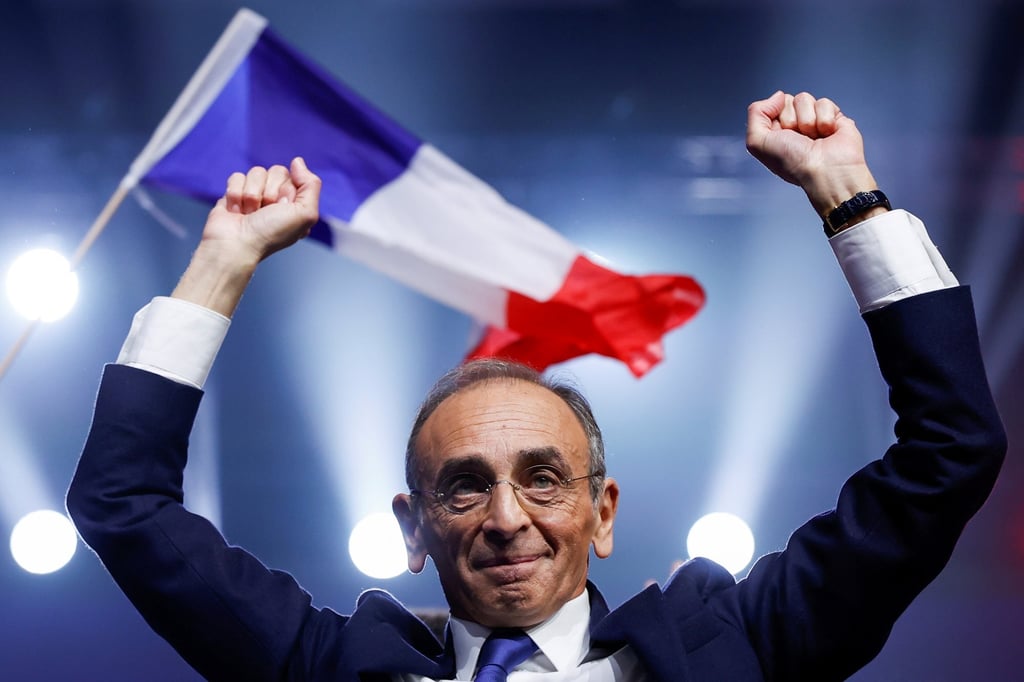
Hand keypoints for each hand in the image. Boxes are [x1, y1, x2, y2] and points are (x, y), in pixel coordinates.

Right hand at [201, 157, 320, 263]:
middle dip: (269, 192)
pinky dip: (235, 194)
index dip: (288, 190)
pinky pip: (237, 176)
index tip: (283, 207)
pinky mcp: (235, 193)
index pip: (296, 176)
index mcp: (296, 203)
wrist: (236, 244)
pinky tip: (236, 211)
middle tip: (266, 211)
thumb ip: (311, 185)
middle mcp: (277, 199)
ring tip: (250, 214)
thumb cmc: (271, 233)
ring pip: (256, 172)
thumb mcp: (306, 213)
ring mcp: (255, 195)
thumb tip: (297, 161)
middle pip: (276, 170)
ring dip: (252, 195)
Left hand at [746, 91, 878, 216]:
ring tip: (813, 138)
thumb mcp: (757, 142)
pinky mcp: (833, 117)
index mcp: (774, 134)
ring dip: (808, 120)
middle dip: (791, 118)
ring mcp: (813, 121)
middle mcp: (793, 128)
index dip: (774, 116)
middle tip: (799, 138)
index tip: (781, 134)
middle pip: (787, 100)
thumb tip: (778, 96)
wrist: (826, 170)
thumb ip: (755, 114)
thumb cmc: (794, 163)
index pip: (770, 106)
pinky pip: (824, 102)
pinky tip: (827, 134)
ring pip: (805, 98)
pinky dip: (825, 119)